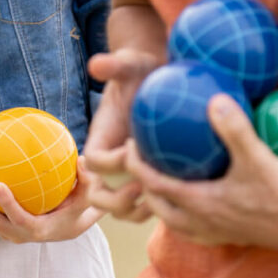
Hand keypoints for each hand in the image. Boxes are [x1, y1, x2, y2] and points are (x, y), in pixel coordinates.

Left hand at [0, 157, 103, 242]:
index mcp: (36, 229)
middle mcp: (17, 233)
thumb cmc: (75, 211)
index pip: (18, 219)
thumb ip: (86, 182)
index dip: (7, 204)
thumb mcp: (85, 199)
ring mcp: (6, 230)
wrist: (66, 229)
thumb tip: (84, 160)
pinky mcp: (1, 224)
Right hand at [82, 48, 162, 221]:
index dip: (112, 162)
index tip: (134, 148)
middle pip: (98, 195)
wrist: (155, 80)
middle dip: (116, 201)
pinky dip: (158, 208)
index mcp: (101, 140)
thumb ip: (114, 64)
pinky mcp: (147, 180)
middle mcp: (110, 162)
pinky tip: (181, 198)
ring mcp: (127, 175)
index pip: (97, 162)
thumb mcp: (130, 64)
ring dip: (136, 213)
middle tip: (143, 189)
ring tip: (161, 200)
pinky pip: (146, 204)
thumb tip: (96, 64)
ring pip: (121, 209)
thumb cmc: (141, 70)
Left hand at [123, 93, 277, 250]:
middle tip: (141, 158)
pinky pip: (189, 228)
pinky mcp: (225, 238)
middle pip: (153, 204)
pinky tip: (190, 198)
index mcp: (197, 203)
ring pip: (169, 220)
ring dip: (159, 200)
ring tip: (160, 177)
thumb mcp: (258, 159)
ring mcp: (211, 234)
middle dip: (141, 182)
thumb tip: (214, 99)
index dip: (135, 164)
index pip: (151, 183)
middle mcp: (197, 222)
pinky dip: (180, 213)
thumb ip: (235, 130)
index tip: (130, 143)